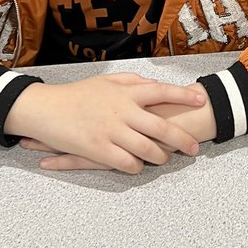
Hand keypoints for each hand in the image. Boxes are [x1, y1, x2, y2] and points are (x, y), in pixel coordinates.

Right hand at [7, 73, 207, 173]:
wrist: (46, 109)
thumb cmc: (77, 94)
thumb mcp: (106, 80)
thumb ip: (132, 82)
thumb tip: (154, 84)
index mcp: (125, 92)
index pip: (161, 91)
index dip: (183, 96)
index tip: (201, 100)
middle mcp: (122, 111)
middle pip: (160, 127)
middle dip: (182, 138)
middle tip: (194, 147)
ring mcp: (111, 132)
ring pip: (146, 149)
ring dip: (160, 157)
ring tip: (166, 159)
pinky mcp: (98, 150)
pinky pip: (125, 163)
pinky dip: (136, 167)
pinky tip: (139, 167)